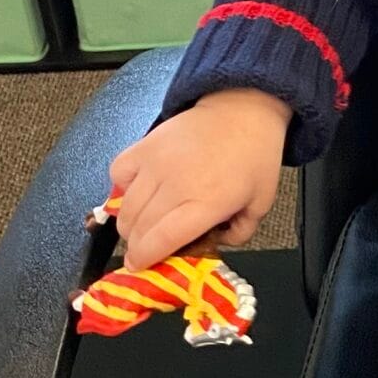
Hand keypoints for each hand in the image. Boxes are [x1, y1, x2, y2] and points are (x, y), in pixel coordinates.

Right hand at [108, 87, 292, 272]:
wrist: (242, 110)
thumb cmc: (253, 155)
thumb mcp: (260, 204)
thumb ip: (238, 234)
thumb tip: (212, 246)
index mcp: (207, 202)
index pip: (161, 240)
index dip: (145, 259)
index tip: (140, 267)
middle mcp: (176, 184)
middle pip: (138, 228)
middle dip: (137, 247)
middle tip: (145, 250)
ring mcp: (155, 163)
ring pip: (124, 207)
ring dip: (129, 224)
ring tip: (142, 227)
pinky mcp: (144, 146)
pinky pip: (117, 174)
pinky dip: (120, 189)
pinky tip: (136, 193)